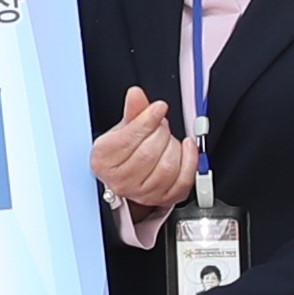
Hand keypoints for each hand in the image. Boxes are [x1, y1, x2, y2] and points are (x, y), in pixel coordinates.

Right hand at [87, 87, 198, 216]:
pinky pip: (183, 180)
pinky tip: (186, 148)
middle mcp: (120, 180)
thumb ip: (132, 111)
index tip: (158, 108)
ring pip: (167, 167)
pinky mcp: (163, 199)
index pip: (128, 139)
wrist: (125, 177)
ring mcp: (142, 193)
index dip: (147, 121)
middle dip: (160, 132)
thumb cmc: (121, 154)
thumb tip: (136, 95)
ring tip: (168, 138)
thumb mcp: (122, 129)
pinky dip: (189, 160)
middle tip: (160, 124)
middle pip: (149, 153)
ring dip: (173, 146)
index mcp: (104, 160)